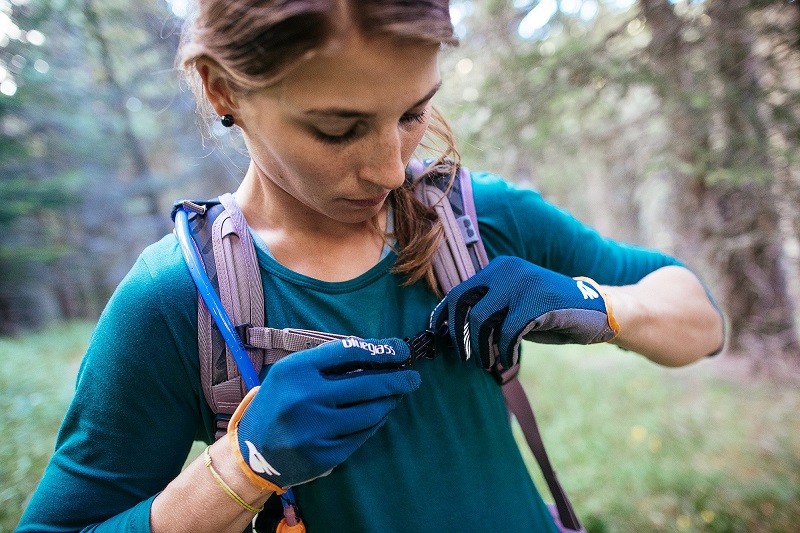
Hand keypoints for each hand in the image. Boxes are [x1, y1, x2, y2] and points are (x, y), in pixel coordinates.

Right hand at [228, 338, 419, 491]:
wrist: (253, 452)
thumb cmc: (278, 403)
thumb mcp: (291, 372)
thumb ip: (326, 360)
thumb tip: (374, 352)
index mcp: (295, 371)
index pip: (349, 352)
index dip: (381, 350)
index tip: (401, 349)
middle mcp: (305, 399)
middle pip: (366, 385)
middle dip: (397, 380)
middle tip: (413, 377)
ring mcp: (316, 430)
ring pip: (370, 413)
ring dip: (389, 402)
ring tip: (397, 395)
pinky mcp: (326, 455)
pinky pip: (362, 435)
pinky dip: (376, 422)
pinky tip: (380, 414)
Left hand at [430, 256, 618, 368]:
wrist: (596, 311)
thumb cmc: (549, 314)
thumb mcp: (513, 309)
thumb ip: (488, 315)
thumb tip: (455, 336)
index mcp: (497, 269)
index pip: (458, 292)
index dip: (444, 317)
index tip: (438, 338)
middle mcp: (506, 269)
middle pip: (463, 303)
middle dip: (459, 334)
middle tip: (464, 356)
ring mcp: (522, 282)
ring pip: (482, 319)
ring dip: (481, 347)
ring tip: (488, 362)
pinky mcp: (537, 300)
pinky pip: (508, 331)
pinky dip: (505, 351)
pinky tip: (508, 360)